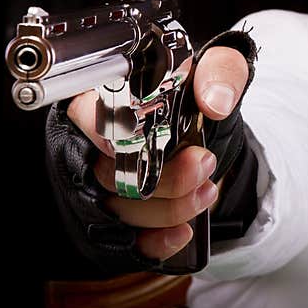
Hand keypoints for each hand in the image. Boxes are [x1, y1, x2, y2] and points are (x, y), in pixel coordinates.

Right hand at [67, 46, 249, 260]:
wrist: (206, 119)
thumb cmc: (198, 88)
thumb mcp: (216, 66)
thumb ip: (219, 71)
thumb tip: (216, 102)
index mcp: (106, 95)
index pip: (89, 115)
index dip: (112, 134)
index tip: (148, 141)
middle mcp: (94, 140)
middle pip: (108, 169)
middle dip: (163, 176)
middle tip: (203, 164)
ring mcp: (103, 181)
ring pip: (119, 206)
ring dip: (169, 207)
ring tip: (206, 191)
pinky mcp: (118, 212)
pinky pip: (126, 238)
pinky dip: (155, 241)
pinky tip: (182, 232)